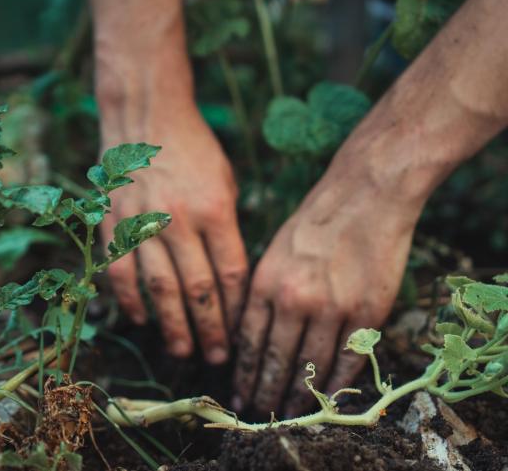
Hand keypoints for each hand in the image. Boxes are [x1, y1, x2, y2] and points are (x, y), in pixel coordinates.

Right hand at [100, 100, 247, 364]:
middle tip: (217, 358)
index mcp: (215, 210)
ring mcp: (143, 222)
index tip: (241, 331)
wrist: (147, 118)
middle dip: (210, 329)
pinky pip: (121, 271)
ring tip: (183, 351)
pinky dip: (131, 300)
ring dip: (172, 325)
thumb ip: (228, 229)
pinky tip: (142, 320)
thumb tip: (230, 278)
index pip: (230, 273)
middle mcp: (180, 220)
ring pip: (160, 288)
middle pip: (198, 289)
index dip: (236, 308)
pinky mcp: (115, 222)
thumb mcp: (226, 182)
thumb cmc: (195, 151)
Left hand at [232, 160, 420, 416]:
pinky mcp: (367, 312)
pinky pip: (348, 360)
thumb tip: (251, 334)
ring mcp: (332, 308)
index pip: (249, 342)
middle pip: (276, 361)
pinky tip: (327, 399)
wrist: (365, 194)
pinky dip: (336, 384)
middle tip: (260, 413)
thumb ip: (263, 292)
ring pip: (311, 367)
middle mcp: (294, 299)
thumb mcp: (275, 250)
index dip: (244, 374)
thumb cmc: (316, 219)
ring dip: (299, 395)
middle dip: (265, 392)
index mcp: (266, 282)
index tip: (240, 393)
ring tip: (289, 412)